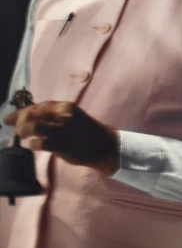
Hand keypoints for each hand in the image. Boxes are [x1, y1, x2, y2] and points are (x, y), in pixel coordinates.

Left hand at [3, 101, 119, 176]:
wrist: (103, 145)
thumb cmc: (85, 131)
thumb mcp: (71, 117)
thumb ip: (53, 116)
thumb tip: (28, 117)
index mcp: (65, 107)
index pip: (38, 106)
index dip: (21, 111)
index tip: (9, 118)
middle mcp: (63, 115)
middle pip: (33, 113)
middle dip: (19, 120)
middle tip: (16, 129)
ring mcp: (63, 130)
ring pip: (34, 126)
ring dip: (23, 130)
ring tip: (21, 135)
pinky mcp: (62, 144)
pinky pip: (40, 142)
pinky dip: (32, 144)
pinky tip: (31, 145)